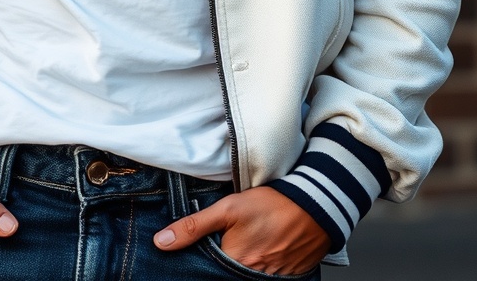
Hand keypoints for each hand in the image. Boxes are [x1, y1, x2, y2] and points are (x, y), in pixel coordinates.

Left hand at [154, 185, 330, 275]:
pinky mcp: (286, 279)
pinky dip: (261, 267)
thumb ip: (193, 227)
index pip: (208, 269)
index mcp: (234, 263)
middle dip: (222, 262)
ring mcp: (271, 280)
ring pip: (245, 276)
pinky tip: (262, 249)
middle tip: (233, 240)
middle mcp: (252, 278)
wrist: (315, 206)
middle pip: (227, 273)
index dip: (204, 260)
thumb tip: (161, 243)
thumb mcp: (227, 208)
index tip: (208, 246)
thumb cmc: (271, 204)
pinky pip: (266, 278)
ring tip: (248, 243)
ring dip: (243, 264)